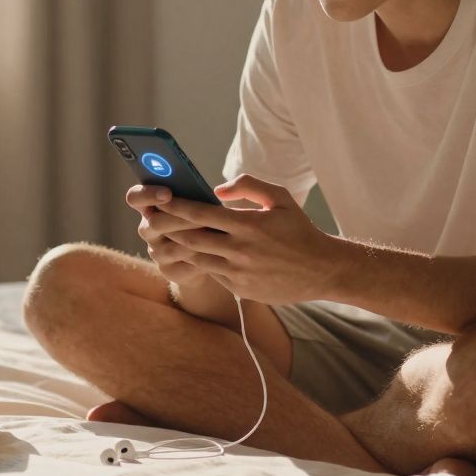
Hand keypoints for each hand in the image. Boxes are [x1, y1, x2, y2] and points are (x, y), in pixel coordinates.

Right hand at [125, 184, 228, 286]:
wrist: (208, 255)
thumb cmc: (203, 219)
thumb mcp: (198, 204)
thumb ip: (195, 195)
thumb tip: (213, 191)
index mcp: (150, 206)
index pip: (135, 197)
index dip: (147, 194)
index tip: (167, 193)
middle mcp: (148, 230)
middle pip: (155, 223)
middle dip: (181, 219)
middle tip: (203, 215)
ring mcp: (156, 252)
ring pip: (171, 247)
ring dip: (194, 239)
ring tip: (215, 233)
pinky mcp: (169, 271)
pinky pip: (184, 265)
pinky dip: (201, 258)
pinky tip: (217, 252)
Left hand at [154, 174, 341, 304]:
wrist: (321, 270)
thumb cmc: (299, 230)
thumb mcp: (280, 199)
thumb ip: (249, 186)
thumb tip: (218, 189)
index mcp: (247, 224)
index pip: (200, 213)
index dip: (176, 206)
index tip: (161, 200)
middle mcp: (240, 250)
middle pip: (191, 238)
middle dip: (169, 228)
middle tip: (154, 219)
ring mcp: (238, 272)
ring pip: (197, 258)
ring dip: (182, 248)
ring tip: (169, 236)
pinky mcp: (240, 289)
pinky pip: (213, 274)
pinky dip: (202, 263)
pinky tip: (195, 254)